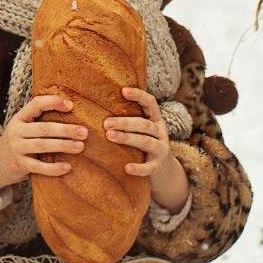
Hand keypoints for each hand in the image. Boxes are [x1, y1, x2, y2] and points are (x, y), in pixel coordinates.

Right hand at [0, 94, 86, 194]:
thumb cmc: (20, 141)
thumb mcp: (24, 127)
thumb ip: (40, 120)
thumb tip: (71, 110)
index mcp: (20, 118)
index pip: (36, 104)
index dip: (53, 103)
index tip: (71, 105)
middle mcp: (16, 131)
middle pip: (43, 128)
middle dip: (65, 129)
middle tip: (84, 132)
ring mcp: (17, 149)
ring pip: (42, 145)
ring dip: (63, 145)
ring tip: (80, 146)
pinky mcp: (20, 165)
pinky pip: (39, 167)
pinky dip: (54, 168)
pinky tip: (67, 167)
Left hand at [100, 86, 190, 212]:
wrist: (164, 171)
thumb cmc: (144, 146)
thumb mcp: (141, 131)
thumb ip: (129, 119)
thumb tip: (99, 104)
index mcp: (156, 120)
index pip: (151, 103)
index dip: (139, 96)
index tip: (123, 91)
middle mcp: (160, 133)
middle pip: (144, 124)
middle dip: (125, 122)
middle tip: (106, 123)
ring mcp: (161, 150)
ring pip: (146, 142)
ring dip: (127, 138)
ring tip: (109, 136)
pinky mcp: (158, 167)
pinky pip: (149, 168)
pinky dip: (138, 168)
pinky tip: (126, 168)